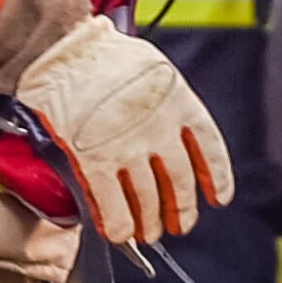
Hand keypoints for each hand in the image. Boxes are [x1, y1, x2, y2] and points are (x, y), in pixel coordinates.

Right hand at [19, 18, 230, 245]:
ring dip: (149, 223)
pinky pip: (112, 204)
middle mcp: (159, 128)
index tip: (219, 196)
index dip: (216, 177)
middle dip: (181, 209)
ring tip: (147, 232)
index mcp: (179, 101)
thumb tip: (170, 135)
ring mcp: (128, 147)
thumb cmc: (102, 54)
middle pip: (179, 182)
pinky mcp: (94, 160)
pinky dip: (117, 224)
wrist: (62, 49)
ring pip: (148, 199)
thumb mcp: (154, 69)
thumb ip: (167, 103)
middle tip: (179, 224)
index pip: (209, 148)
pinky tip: (118, 233)